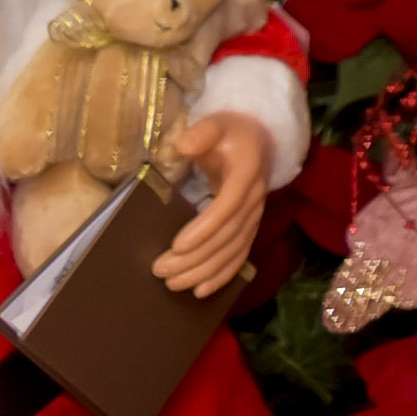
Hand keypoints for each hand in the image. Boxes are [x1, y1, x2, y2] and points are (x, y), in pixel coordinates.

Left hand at [152, 112, 270, 296]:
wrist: (256, 139)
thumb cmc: (229, 133)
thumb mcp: (217, 124)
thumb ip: (202, 132)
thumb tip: (183, 145)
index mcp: (248, 172)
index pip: (228, 206)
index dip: (205, 228)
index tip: (177, 245)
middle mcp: (254, 198)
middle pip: (227, 235)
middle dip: (195, 257)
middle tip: (160, 269)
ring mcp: (254, 216)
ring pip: (233, 250)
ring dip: (204, 271)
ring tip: (172, 283)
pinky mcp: (249, 227)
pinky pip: (239, 256)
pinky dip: (222, 275)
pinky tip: (201, 291)